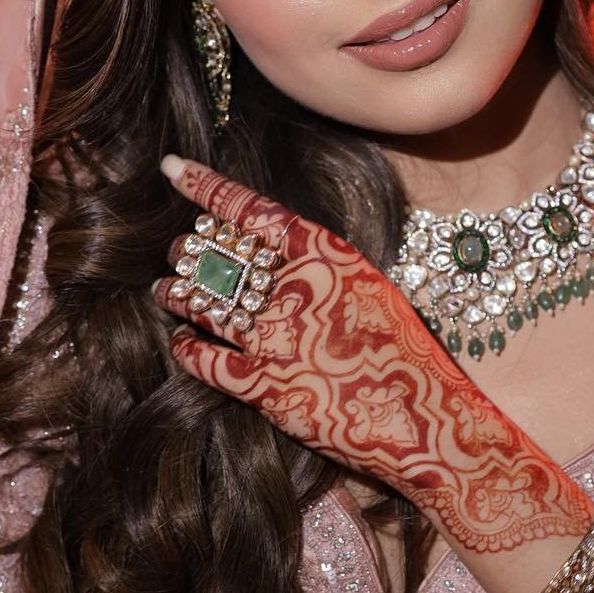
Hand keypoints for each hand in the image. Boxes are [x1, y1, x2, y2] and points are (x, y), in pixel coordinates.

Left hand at [152, 155, 589, 556]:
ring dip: (178, 293)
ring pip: (204, 304)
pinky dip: (187, 348)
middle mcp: (297, 291)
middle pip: (221, 256)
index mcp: (329, 256)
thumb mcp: (372, 291)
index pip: (253, 210)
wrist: (428, 423)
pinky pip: (205, 360)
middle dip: (192, 251)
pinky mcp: (266, 389)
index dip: (206, 186)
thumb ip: (323, 270)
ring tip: (166, 289)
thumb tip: (274, 258)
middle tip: (178, 253)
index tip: (172, 169)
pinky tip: (182, 343)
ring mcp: (278, 341)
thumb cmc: (408, 356)